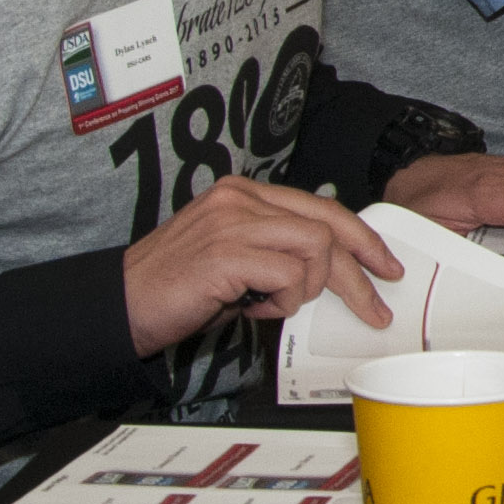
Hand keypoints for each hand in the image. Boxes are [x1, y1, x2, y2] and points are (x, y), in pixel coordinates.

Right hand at [121, 178, 404, 355]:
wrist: (120, 306)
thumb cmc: (177, 288)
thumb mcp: (236, 258)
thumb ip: (277, 250)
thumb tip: (331, 267)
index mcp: (244, 194)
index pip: (321, 207)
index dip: (360, 238)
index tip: (383, 265)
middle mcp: (240, 199)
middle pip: (328, 226)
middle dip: (360, 270)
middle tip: (375, 306)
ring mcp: (233, 222)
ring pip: (315, 248)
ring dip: (305, 289)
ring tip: (273, 304)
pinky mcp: (226, 253)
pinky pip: (288, 275)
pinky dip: (281, 301)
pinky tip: (252, 309)